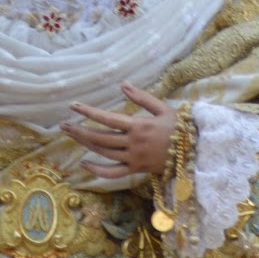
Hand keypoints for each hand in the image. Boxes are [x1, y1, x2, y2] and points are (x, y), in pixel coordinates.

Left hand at [60, 83, 176, 177]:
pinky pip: (114, 173)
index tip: (73, 106)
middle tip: (64, 125)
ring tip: (72, 136)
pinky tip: (85, 164)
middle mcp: (133, 143)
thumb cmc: (179, 127)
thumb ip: (141, 97)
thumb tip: (123, 84)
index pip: (107, 119)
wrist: (195, 151)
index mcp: (138, 126)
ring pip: (104, 153)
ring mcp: (134, 158)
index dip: (89, 112)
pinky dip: (98, 170)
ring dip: (86, 145)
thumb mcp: (162, 108)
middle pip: (101, 138)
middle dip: (80, 131)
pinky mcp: (136, 169)